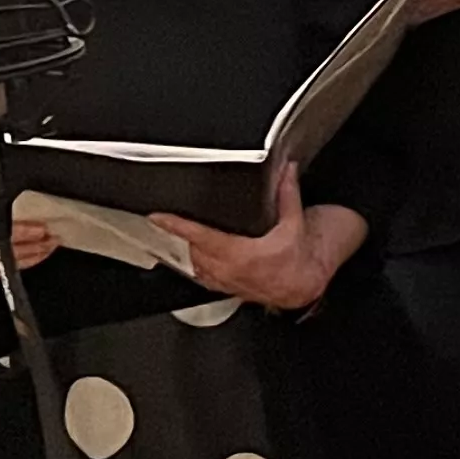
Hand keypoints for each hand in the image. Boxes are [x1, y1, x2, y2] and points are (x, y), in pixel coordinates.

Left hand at [154, 166, 336, 310]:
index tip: (159, 217)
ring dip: (184, 248)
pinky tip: (192, 254)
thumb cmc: (295, 260)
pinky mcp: (224, 287)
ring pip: (191, 263)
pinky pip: (199, 275)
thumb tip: (286, 170)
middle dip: (179, 233)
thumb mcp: (295, 224)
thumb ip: (288, 195)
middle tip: (168, 218)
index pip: (200, 237)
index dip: (177, 226)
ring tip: (178, 233)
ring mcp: (223, 281)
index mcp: (241, 254)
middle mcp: (228, 269)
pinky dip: (192, 263)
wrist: (300, 285)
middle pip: (191, 249)